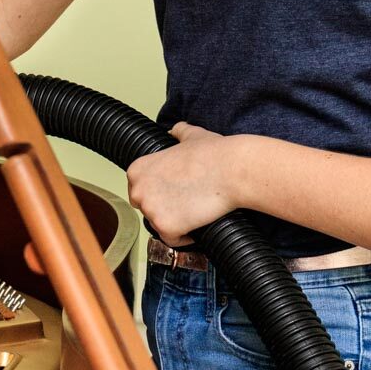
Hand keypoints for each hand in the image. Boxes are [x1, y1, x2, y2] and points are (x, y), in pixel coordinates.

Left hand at [125, 121, 244, 247]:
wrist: (233, 170)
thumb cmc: (215, 154)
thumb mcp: (192, 136)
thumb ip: (179, 132)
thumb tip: (176, 129)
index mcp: (137, 169)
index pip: (140, 191)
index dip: (161, 194)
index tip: (178, 192)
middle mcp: (138, 190)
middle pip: (147, 210)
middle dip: (166, 209)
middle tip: (189, 201)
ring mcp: (150, 210)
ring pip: (160, 226)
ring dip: (177, 223)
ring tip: (196, 209)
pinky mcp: (165, 227)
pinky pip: (172, 240)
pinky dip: (186, 237)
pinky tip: (198, 223)